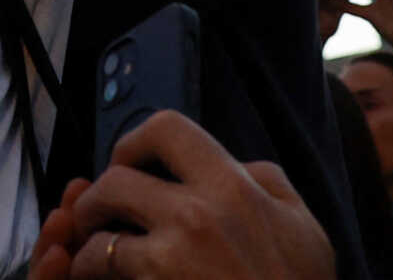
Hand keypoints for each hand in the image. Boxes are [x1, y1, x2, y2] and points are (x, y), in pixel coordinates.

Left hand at [30, 111, 331, 279]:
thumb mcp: (304, 228)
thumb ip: (268, 184)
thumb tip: (239, 163)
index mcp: (233, 188)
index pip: (166, 128)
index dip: (136, 141)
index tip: (131, 162)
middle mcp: (198, 213)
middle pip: (115, 178)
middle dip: (98, 194)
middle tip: (100, 209)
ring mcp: (174, 253)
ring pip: (99, 221)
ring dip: (88, 232)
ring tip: (92, 243)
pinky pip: (101, 261)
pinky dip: (89, 266)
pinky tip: (96, 272)